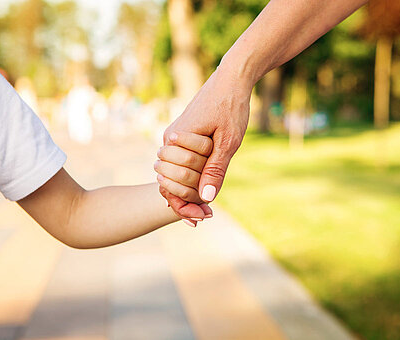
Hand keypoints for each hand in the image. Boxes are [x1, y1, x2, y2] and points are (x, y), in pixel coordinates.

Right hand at [160, 67, 252, 216]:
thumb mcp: (229, 141)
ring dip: (190, 190)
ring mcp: (173, 140)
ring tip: (207, 207)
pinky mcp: (180, 139)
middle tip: (208, 213)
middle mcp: (168, 141)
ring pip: (173, 176)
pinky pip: (179, 166)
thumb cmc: (231, 107)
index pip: (171, 184)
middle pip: (170, 182)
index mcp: (176, 140)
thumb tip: (206, 197)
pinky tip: (202, 194)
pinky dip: (190, 181)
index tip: (200, 221)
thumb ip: (216, 169)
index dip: (183, 206)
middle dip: (189, 198)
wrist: (230, 80)